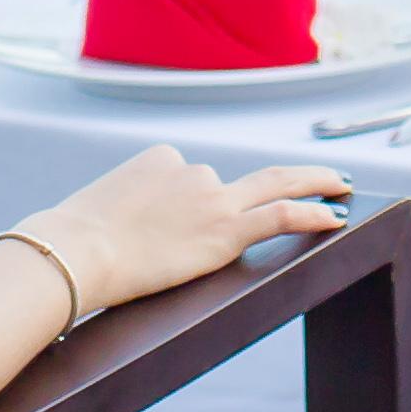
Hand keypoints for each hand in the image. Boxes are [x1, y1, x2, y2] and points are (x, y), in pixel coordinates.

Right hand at [23, 145, 352, 313]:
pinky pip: (282, 215)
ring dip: (308, 192)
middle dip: (298, 173)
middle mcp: (191, 170)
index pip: (187, 178)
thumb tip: (114, 234)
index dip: (191, 206)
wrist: (74, 251)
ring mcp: (212, 198)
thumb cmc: (71, 241)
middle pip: (243, 179)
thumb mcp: (96, 210)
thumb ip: (123, 212)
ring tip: (339, 194)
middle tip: (331, 175)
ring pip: (270, 191)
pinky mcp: (225, 230)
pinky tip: (337, 216)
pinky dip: (314, 212)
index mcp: (159, 159)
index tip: (186, 227)